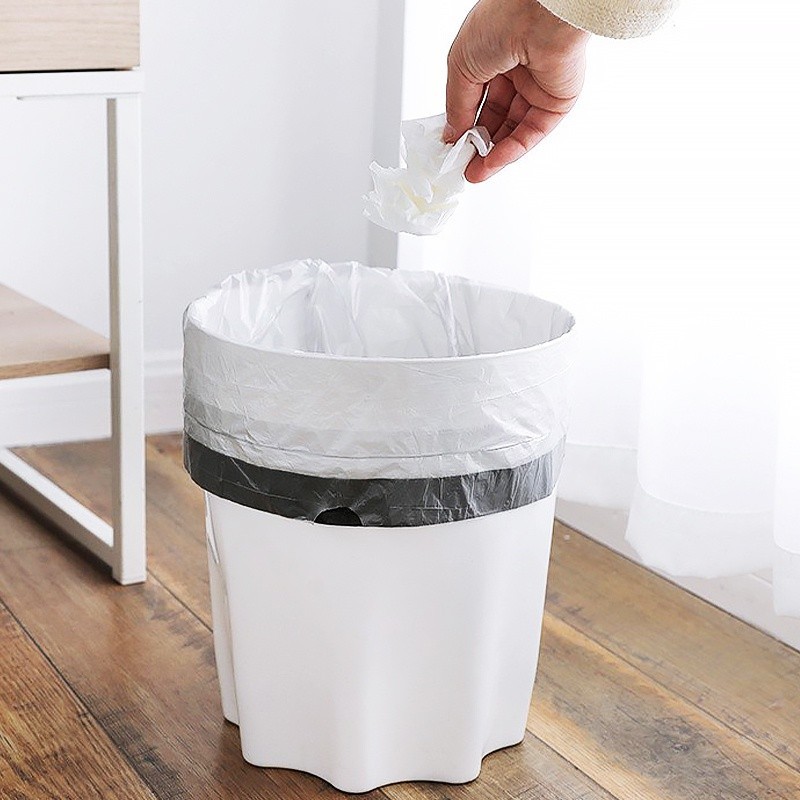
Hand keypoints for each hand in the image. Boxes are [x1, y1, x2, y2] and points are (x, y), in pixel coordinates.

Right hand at [445, 0, 589, 181]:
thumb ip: (457, 106)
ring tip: (474, 172)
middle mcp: (516, 72)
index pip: (476, 100)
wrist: (539, 14)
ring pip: (513, 131)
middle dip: (477, 145)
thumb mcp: (461, 67)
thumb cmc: (501, 20)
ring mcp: (538, 88)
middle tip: (461, 165)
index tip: (452, 147)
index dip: (464, 125)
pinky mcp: (557, 102)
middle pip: (496, 119)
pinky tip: (492, 162)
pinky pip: (531, 133)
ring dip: (493, 155)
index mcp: (492, 57)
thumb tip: (451, 134)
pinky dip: (511, 150)